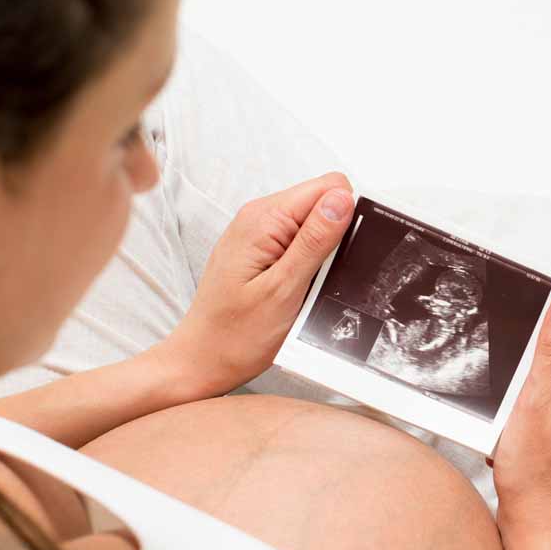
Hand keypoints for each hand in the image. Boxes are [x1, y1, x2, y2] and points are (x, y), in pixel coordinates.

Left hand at [165, 172, 355, 395]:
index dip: (347, 216)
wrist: (202, 362)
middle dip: (335, 238)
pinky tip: (298, 291)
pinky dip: (308, 265)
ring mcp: (258, 234)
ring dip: (322, 256)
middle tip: (319, 279)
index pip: (329, 187)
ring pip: (314, 225)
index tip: (341, 254)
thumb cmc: (236, 336)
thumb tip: (343, 199)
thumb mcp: (284, 290)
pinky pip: (299, 244)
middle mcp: (259, 217)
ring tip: (306, 288)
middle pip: (322, 203)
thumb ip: (315, 241)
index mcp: (264, 219)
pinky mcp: (260, 252)